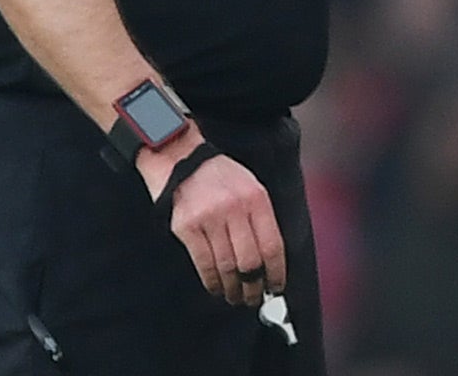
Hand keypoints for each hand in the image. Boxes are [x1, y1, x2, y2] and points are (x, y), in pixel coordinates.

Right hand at [138, 128, 285, 305]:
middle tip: (253, 298)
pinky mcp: (187, 227)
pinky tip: (216, 288)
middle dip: (254, 287)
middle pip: (250, 261)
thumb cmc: (220, 176)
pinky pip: (204, 264)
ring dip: (233, 289)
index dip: (276, 272)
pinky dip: (212, 282)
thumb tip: (269, 260)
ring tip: (235, 297)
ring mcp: (210, 218)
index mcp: (256, 198)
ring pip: (227, 266)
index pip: (272, 244)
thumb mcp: (249, 187)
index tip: (276, 287)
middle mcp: (235, 208)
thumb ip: (260, 219)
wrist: (181, 159)